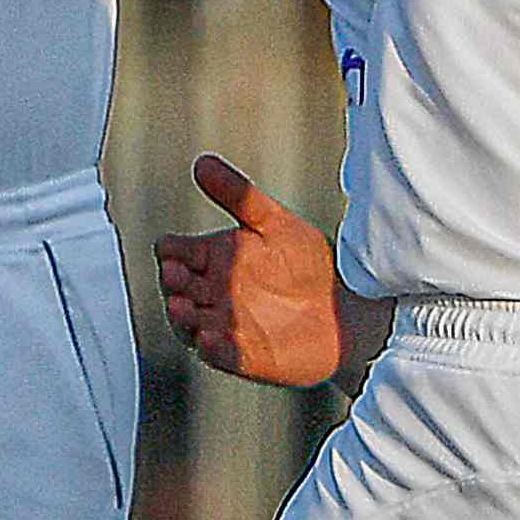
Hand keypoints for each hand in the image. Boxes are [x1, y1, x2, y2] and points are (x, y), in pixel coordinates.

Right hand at [154, 153, 348, 387]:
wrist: (348, 307)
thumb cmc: (309, 262)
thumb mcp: (274, 222)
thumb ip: (238, 195)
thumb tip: (200, 162)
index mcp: (213, 259)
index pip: (173, 254)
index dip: (170, 253)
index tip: (175, 251)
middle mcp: (212, 294)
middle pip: (175, 289)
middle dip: (173, 284)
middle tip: (176, 275)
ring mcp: (226, 326)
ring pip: (190, 325)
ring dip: (183, 318)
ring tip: (183, 307)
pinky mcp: (245, 357)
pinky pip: (221, 356)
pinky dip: (212, 351)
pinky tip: (211, 340)